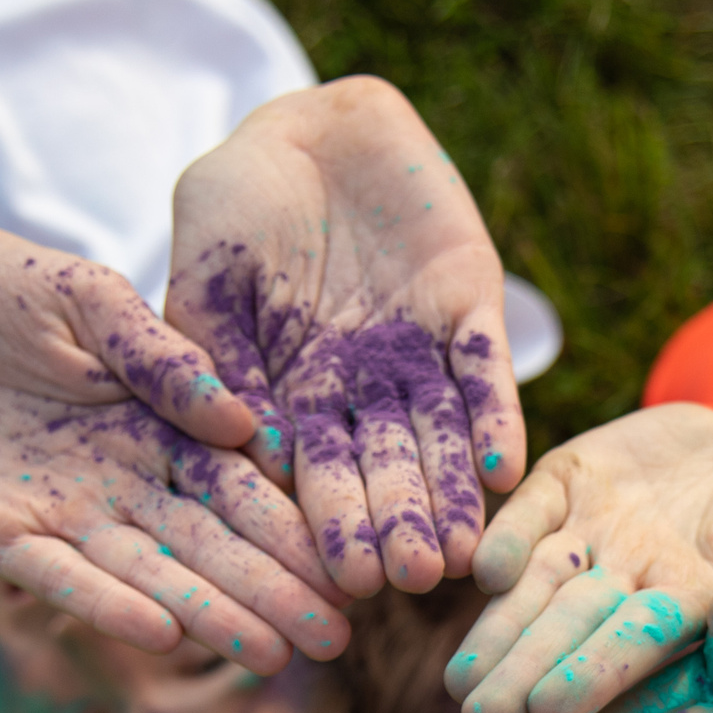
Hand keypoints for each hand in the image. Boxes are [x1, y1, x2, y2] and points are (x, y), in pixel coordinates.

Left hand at [0, 227, 344, 670]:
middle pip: (212, 547)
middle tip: (336, 639)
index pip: (240, 484)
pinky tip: (161, 633)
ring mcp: (63, 517)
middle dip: (274, 593)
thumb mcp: (80, 294)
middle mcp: (123, 485)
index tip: (349, 563)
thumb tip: (242, 419)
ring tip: (273, 656)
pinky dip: (107, 603)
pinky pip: (59, 576)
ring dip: (210, 617)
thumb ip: (154, 349)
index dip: (292, 525)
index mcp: (158, 427)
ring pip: (150, 576)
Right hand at [165, 76, 524, 597]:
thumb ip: (212, 356)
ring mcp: (419, 355)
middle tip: (409, 582)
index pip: (315, 476)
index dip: (328, 527)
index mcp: (297, 396)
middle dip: (398, 524)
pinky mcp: (469, 311)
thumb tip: (236, 443)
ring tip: (463, 551)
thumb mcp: (207, 279)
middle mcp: (363, 390)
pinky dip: (496, 420)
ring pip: (441, 439)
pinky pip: (486, 375)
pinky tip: (504, 470)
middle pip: (385, 471)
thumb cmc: (236, 204)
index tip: (338, 584)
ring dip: (453, 494)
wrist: (308, 128)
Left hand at [445, 405, 712, 712]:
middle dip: (525, 674)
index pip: (638, 655)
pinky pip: (528, 508)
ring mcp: (589, 534)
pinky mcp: (563, 480)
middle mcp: (624, 582)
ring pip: (535, 585)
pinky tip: (478, 569)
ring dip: (497, 629)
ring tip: (458, 679)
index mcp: (687, 613)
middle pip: (570, 632)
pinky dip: (503, 534)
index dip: (595, 682)